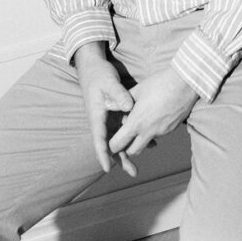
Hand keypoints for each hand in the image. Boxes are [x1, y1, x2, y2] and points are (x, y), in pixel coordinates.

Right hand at [75, 42, 136, 176]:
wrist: (93, 68)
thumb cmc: (99, 76)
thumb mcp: (109, 83)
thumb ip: (118, 95)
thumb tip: (128, 108)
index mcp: (97, 116)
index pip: (99, 140)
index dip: (103, 155)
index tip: (107, 168)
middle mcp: (101, 122)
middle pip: (110, 145)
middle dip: (121, 159)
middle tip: (134, 172)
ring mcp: (107, 119)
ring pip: (118, 140)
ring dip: (128, 151)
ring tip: (141, 164)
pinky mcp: (114, 115)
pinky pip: (123, 130)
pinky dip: (132, 137)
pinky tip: (149, 142)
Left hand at [108, 67, 198, 160]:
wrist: (185, 83)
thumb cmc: (159, 83)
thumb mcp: (137, 90)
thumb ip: (120, 101)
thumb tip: (106, 104)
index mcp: (136, 123)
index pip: (117, 145)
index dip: (112, 144)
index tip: (111, 137)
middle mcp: (148, 132)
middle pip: (132, 151)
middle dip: (126, 146)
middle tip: (125, 134)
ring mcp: (161, 132)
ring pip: (146, 144)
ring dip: (140, 139)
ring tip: (140, 123)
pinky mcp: (171, 129)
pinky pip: (158, 136)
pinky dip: (153, 132)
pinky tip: (154, 117)